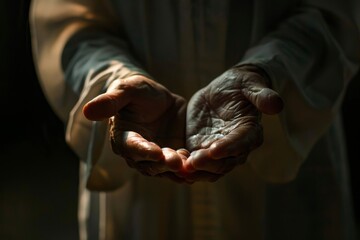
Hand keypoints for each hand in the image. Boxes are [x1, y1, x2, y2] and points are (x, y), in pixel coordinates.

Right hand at [83, 75, 187, 182]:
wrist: (158, 98)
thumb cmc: (138, 92)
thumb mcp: (126, 90)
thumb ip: (110, 101)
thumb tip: (87, 111)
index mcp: (124, 138)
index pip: (131, 148)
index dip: (143, 151)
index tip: (155, 151)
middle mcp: (139, 153)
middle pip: (150, 164)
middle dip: (163, 163)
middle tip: (175, 161)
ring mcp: (158, 157)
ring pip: (166, 169)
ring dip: (177, 170)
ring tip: (189, 166)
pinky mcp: (174, 156)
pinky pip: (181, 166)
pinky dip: (189, 168)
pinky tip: (200, 166)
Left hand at [183, 65, 283, 181]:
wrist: (223, 91)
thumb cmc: (239, 85)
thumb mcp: (249, 84)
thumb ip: (261, 95)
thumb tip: (277, 104)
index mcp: (250, 131)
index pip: (242, 143)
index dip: (229, 147)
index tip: (215, 149)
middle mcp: (235, 147)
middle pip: (225, 162)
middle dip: (209, 163)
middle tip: (193, 161)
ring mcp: (217, 151)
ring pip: (210, 168)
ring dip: (196, 170)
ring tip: (181, 167)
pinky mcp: (201, 149)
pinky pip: (194, 163)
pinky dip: (185, 166)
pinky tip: (172, 163)